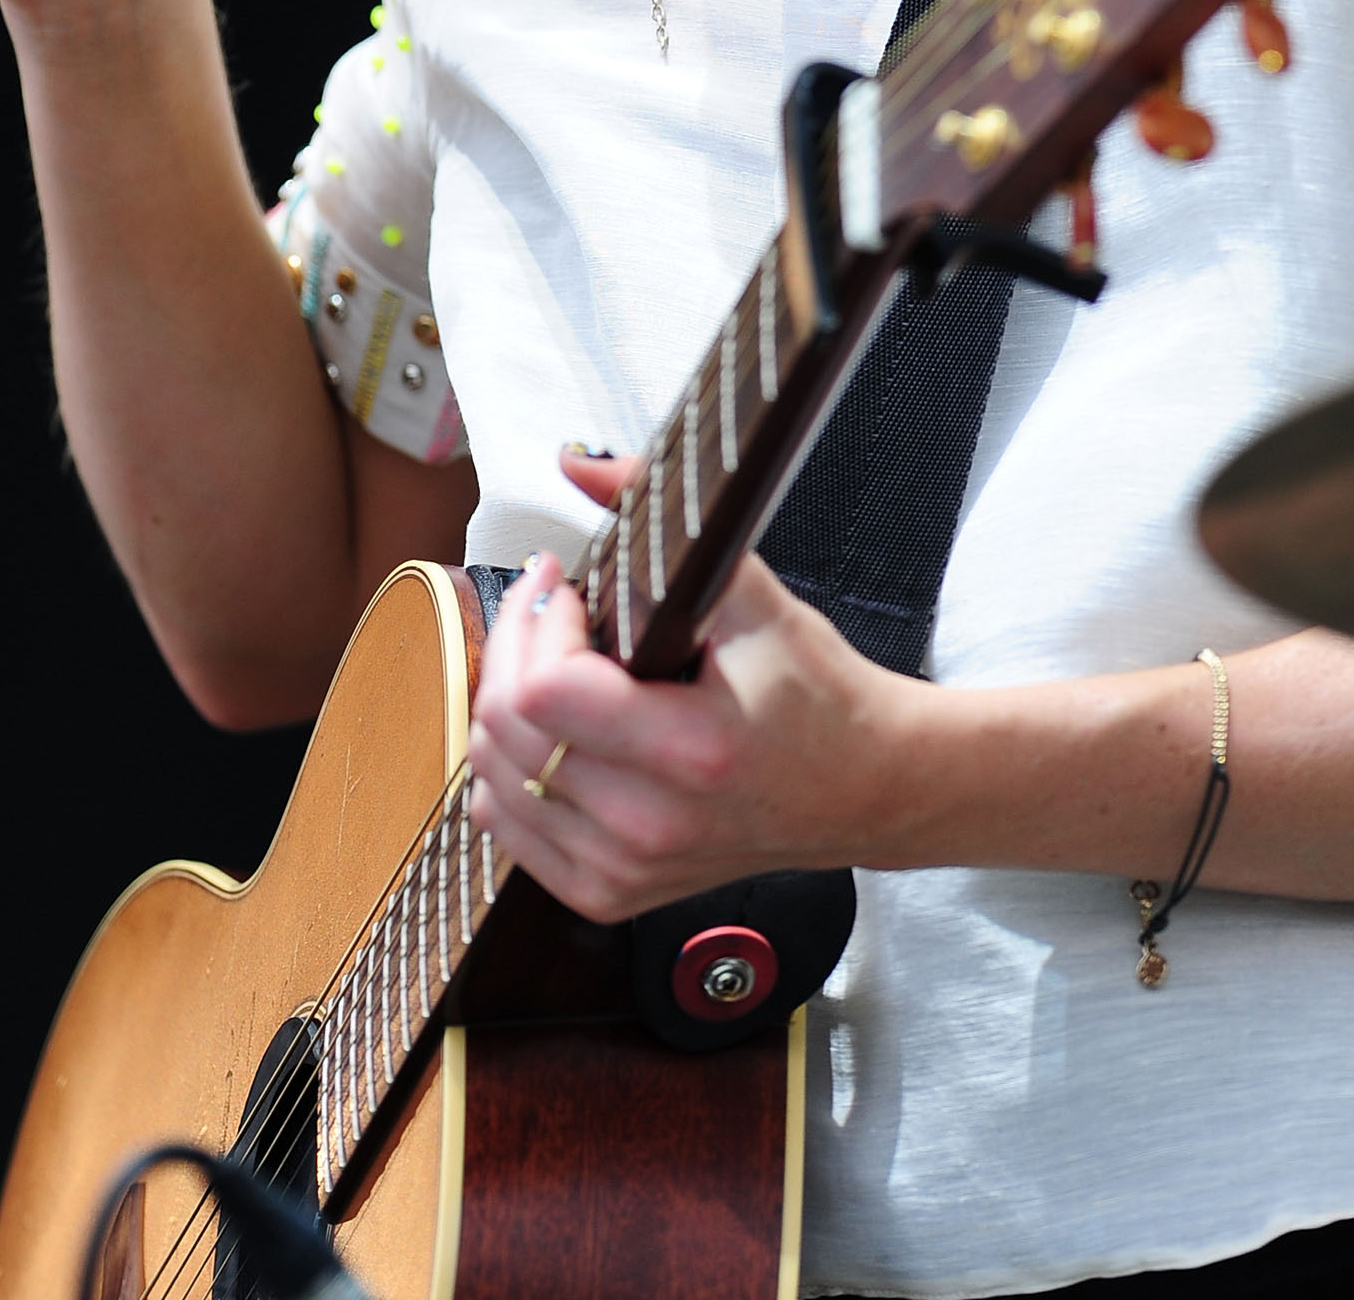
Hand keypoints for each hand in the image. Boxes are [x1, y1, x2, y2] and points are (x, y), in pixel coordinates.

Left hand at [465, 453, 915, 920]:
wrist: (861, 788)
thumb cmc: (816, 693)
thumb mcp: (756, 595)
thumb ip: (667, 523)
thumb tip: (581, 461)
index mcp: (691, 753)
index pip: (547, 692)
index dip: (541, 622)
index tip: (568, 582)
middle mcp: (649, 825)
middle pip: (508, 730)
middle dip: (514, 643)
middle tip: (550, 602)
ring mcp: (622, 870)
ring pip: (492, 776)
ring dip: (505, 701)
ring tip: (549, 656)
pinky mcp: (606, 893)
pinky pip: (505, 823)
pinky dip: (510, 767)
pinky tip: (549, 726)